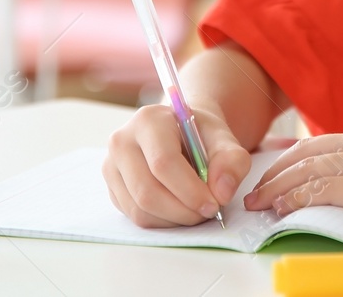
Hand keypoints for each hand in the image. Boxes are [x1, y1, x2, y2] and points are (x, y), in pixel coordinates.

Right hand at [103, 103, 252, 227]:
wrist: (180, 134)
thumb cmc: (200, 136)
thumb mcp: (223, 139)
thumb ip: (231, 160)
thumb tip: (222, 192)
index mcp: (148, 120)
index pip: (163, 162)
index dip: (189, 190)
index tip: (213, 205)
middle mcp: (122, 141)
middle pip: (147, 191)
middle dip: (183, 211)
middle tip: (208, 213)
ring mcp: (111, 166)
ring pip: (139, 209)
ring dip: (174, 219)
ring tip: (196, 210)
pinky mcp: (112, 188)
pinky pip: (135, 217)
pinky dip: (162, 222)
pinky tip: (179, 210)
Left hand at [243, 122, 342, 236]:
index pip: (323, 143)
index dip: (292, 159)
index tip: (273, 174)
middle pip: (308, 153)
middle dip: (275, 172)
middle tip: (253, 190)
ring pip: (310, 170)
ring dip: (278, 188)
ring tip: (258, 204)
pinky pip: (324, 190)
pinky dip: (297, 199)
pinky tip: (282, 209)